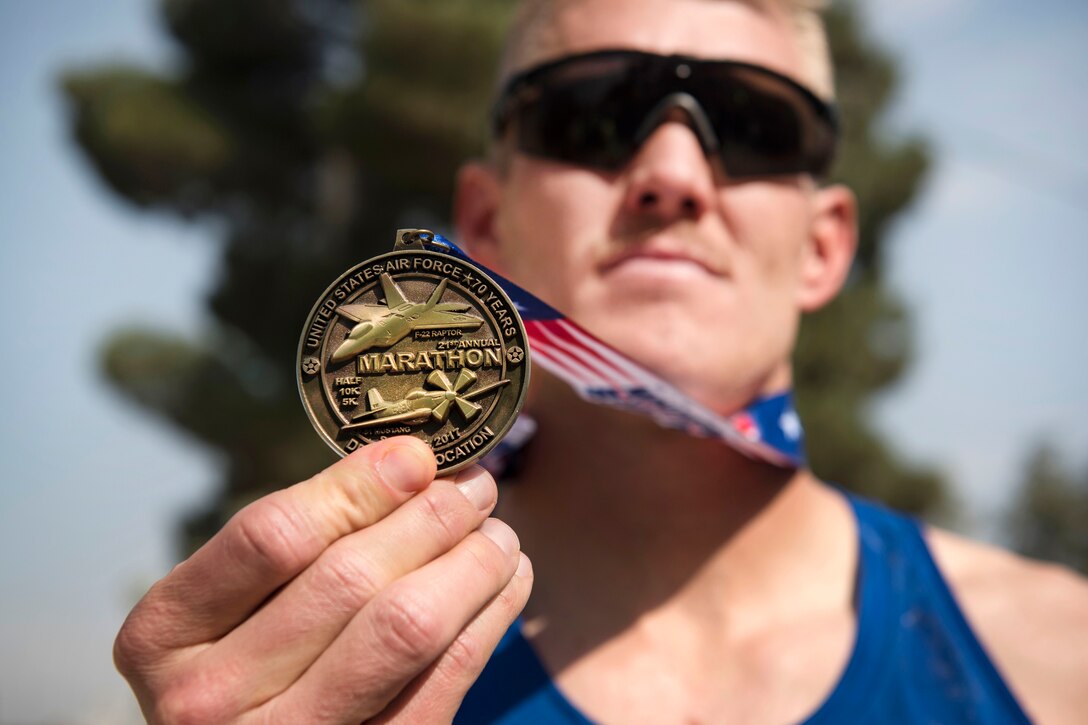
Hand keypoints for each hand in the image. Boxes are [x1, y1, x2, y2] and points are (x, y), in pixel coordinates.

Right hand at [114, 437, 531, 722]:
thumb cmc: (245, 664)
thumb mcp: (236, 603)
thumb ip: (306, 539)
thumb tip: (413, 460)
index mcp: (165, 632)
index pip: (273, 538)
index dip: (358, 486)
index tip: (419, 454)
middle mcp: (207, 699)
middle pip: (349, 579)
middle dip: (431, 518)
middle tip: (477, 486)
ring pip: (405, 627)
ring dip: (471, 564)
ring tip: (499, 532)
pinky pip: (444, 682)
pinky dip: (489, 620)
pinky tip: (508, 582)